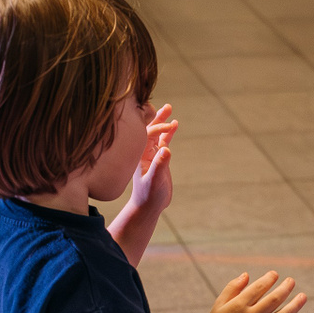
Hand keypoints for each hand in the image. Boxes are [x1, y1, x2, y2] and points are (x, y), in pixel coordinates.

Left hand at [129, 103, 176, 218]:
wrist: (148, 206)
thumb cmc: (149, 195)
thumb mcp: (154, 181)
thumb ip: (159, 165)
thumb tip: (166, 149)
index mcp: (139, 154)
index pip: (148, 134)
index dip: (159, 128)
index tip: (171, 127)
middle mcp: (143, 151)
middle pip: (148, 129)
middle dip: (157, 117)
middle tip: (167, 107)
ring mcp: (150, 153)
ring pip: (155, 133)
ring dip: (162, 121)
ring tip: (169, 109)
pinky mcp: (158, 158)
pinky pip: (162, 141)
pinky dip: (167, 133)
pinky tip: (174, 125)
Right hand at [198, 271, 307, 312]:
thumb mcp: (219, 304)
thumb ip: (232, 288)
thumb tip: (247, 274)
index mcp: (238, 306)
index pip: (258, 288)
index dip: (268, 279)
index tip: (274, 274)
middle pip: (274, 300)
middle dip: (285, 288)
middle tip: (291, 281)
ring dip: (295, 305)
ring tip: (303, 296)